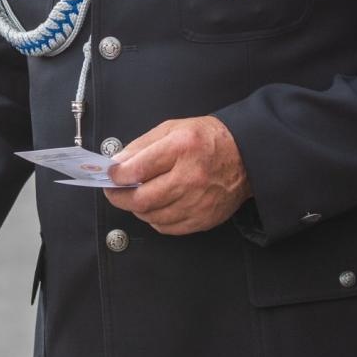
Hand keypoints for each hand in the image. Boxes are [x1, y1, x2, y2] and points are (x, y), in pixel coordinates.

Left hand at [104, 115, 250, 235]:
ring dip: (137, 208)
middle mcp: (190, 177)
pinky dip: (155, 219)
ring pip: (152, 216)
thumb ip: (142, 145)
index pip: (138, 169)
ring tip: (136, 197)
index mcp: (181, 148)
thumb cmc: (209, 140)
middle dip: (119, 197)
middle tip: (113, 192)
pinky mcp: (204, 218)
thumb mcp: (173, 128)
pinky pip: (168, 227)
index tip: (111, 175)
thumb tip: (118, 163)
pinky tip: (156, 207)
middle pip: (141, 199)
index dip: (117, 175)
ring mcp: (198, 201)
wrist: (246, 156)